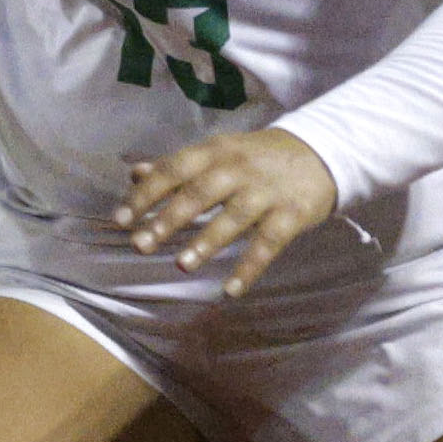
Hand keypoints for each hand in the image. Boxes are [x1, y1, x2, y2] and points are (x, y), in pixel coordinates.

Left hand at [110, 128, 335, 295]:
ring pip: (233, 217)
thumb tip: (134, 174)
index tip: (120, 220)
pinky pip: (269, 243)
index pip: (173, 170)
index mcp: (215, 152)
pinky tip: (230, 290)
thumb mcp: (219, 151)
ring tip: (181, 265)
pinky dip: (250, 267)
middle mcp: (238, 169)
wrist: (323, 151)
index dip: (145, 195)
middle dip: (168, 220)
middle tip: (141, 244)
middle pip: (199, 194)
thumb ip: (177, 165)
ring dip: (206, 241)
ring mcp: (267, 191)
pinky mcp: (292, 213)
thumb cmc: (258, 157)